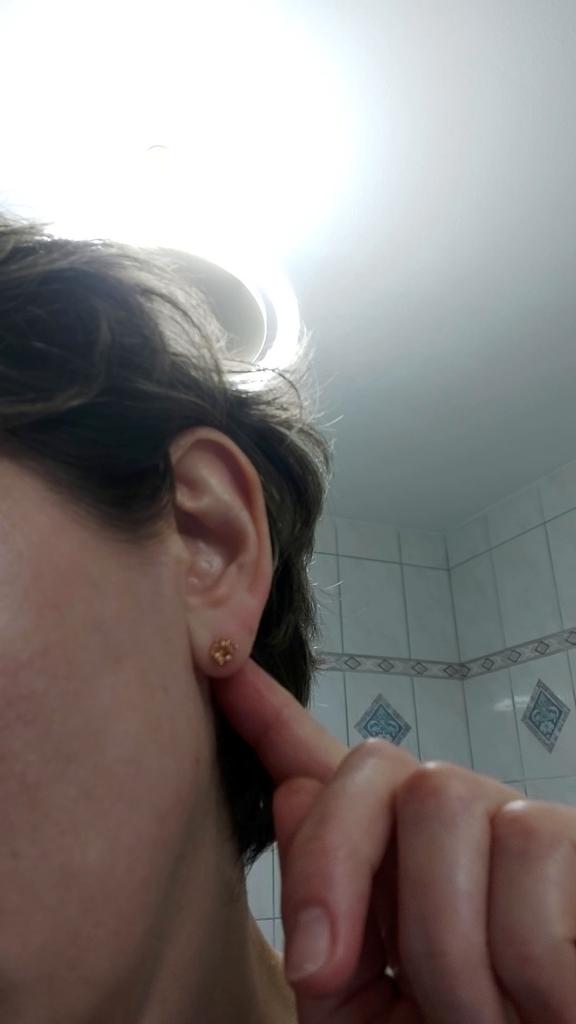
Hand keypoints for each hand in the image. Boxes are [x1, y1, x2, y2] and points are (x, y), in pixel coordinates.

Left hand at [213, 658, 575, 1022]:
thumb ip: (321, 917)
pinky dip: (525, 957)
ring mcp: (521, 825)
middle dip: (335, 865)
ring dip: (444, 944)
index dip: (269, 714)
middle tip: (334, 977)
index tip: (222, 669)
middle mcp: (454, 824)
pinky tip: (545, 1006)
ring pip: (446, 801)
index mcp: (389, 866)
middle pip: (377, 763)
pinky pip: (531, 844)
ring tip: (480, 1019)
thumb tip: (290, 793)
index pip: (324, 768)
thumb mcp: (360, 1013)